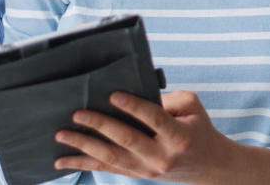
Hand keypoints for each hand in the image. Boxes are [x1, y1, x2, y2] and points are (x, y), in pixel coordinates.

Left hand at [54, 90, 248, 183]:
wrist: (207, 166)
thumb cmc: (197, 128)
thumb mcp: (192, 107)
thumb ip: (167, 99)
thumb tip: (134, 95)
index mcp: (178, 136)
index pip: (153, 119)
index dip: (133, 107)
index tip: (113, 94)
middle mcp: (160, 156)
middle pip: (126, 140)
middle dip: (100, 126)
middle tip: (78, 114)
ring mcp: (146, 170)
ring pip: (110, 158)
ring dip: (83, 146)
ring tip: (62, 134)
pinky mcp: (136, 175)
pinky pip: (106, 169)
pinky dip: (82, 164)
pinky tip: (62, 160)